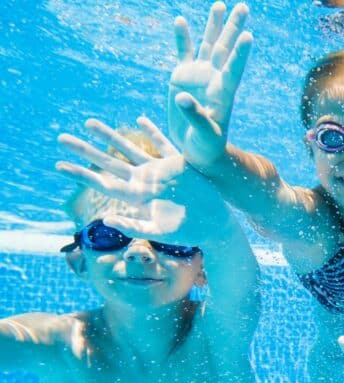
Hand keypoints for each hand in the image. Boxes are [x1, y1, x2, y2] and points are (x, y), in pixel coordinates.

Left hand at [55, 117, 223, 241]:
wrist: (215, 224)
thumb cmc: (188, 232)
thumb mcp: (159, 231)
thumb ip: (133, 226)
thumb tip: (106, 220)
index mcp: (136, 196)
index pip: (101, 182)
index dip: (80, 174)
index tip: (58, 165)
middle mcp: (143, 181)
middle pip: (108, 163)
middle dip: (85, 150)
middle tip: (61, 139)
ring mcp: (160, 171)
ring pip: (129, 149)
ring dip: (109, 136)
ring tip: (88, 123)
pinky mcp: (178, 164)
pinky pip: (162, 143)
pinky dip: (152, 131)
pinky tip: (140, 119)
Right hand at [168, 2, 252, 168]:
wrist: (197, 150)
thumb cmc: (207, 146)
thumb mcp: (205, 134)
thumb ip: (195, 115)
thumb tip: (182, 97)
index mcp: (224, 92)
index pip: (234, 69)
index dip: (240, 54)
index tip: (249, 36)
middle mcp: (214, 79)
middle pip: (226, 48)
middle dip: (234, 27)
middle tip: (244, 6)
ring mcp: (199, 75)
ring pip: (209, 45)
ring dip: (214, 25)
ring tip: (220, 4)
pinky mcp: (183, 77)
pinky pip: (184, 53)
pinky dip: (182, 38)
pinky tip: (180, 20)